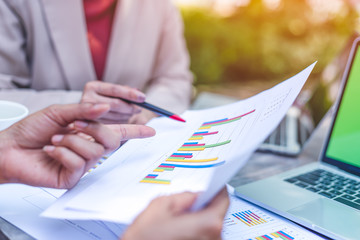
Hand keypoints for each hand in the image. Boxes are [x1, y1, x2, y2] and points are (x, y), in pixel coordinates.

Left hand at [0, 103, 154, 187]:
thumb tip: (106, 108)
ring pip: (96, 151)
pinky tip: (51, 151)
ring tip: (55, 139)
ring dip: (72, 141)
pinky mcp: (73, 176)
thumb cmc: (32, 130)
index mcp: (89, 133)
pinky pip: (79, 162)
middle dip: (95, 129)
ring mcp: (82, 163)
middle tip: (74, 125)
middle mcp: (89, 148)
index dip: (135, 131)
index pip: (118, 131)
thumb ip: (84, 111)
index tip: (151, 129)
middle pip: (112, 140)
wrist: (9, 148)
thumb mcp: (59, 113)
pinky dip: (62, 152)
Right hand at [81, 81, 145, 123]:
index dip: (130, 94)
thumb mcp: (116, 94)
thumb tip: (138, 93)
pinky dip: (121, 123)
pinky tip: (121, 120)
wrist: (94, 115)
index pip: (115, 89)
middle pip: (116, 104)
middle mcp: (86, 99)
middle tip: (139, 109)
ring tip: (129, 114)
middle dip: (130, 107)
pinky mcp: (92, 127)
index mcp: (93, 87)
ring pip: (116, 116)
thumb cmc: (109, 101)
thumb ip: (126, 92)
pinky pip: (112, 126)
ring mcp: (87, 115)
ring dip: (127, 116)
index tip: (142, 98)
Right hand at [122, 188, 228, 239]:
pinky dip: (194, 233)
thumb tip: (194, 195)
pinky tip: (178, 233)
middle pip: (216, 215)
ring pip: (209, 228)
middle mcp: (213, 239)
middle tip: (187, 204)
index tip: (215, 186)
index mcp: (208, 224)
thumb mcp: (160, 206)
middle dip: (203, 207)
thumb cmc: (144, 238)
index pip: (223, 200)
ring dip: (198, 222)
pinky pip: (203, 238)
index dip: (217, 190)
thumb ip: (183, 196)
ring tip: (178, 222)